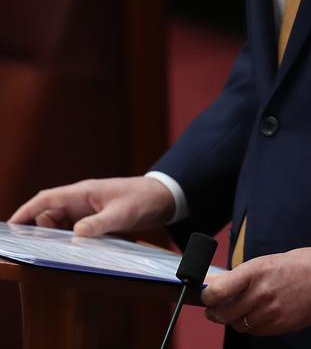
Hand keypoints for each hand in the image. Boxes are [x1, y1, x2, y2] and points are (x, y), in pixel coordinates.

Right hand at [8, 176, 174, 236]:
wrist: (162, 197)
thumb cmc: (141, 200)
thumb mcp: (121, 214)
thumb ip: (99, 224)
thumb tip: (76, 234)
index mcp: (83, 192)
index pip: (47, 199)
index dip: (27, 211)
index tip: (11, 225)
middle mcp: (81, 199)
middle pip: (49, 213)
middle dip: (40, 228)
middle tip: (38, 248)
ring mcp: (87, 209)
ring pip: (60, 222)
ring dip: (55, 235)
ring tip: (54, 251)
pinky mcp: (94, 218)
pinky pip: (73, 228)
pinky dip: (68, 237)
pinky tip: (72, 249)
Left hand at [201, 247, 310, 335]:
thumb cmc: (296, 264)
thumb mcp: (265, 261)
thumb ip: (241, 276)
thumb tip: (216, 284)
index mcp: (256, 271)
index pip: (219, 290)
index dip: (207, 296)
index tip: (206, 296)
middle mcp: (262, 293)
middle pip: (225, 314)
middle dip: (215, 313)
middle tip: (213, 309)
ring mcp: (272, 312)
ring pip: (240, 325)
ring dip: (234, 320)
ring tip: (237, 311)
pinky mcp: (281, 326)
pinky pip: (256, 332)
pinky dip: (251, 326)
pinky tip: (255, 315)